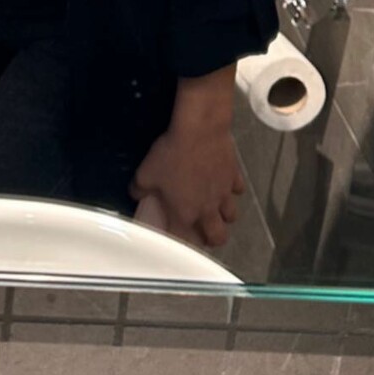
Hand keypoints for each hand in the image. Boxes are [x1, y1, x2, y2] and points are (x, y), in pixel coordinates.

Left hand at [129, 70, 245, 249]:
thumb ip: (139, 189)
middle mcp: (208, 208)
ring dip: (224, 215)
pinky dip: (232, 189)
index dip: (181, 243)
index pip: (185, 240)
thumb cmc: (171, 155)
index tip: (176, 238)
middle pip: (218, 236)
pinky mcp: (235, 175)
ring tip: (215, 207)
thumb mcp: (145, 173)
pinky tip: (224, 181)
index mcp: (185, 213)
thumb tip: (136, 193)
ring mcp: (224, 193)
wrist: (200, 131)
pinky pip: (237, 189)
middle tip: (204, 230)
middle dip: (212, 238)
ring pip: (231, 215)